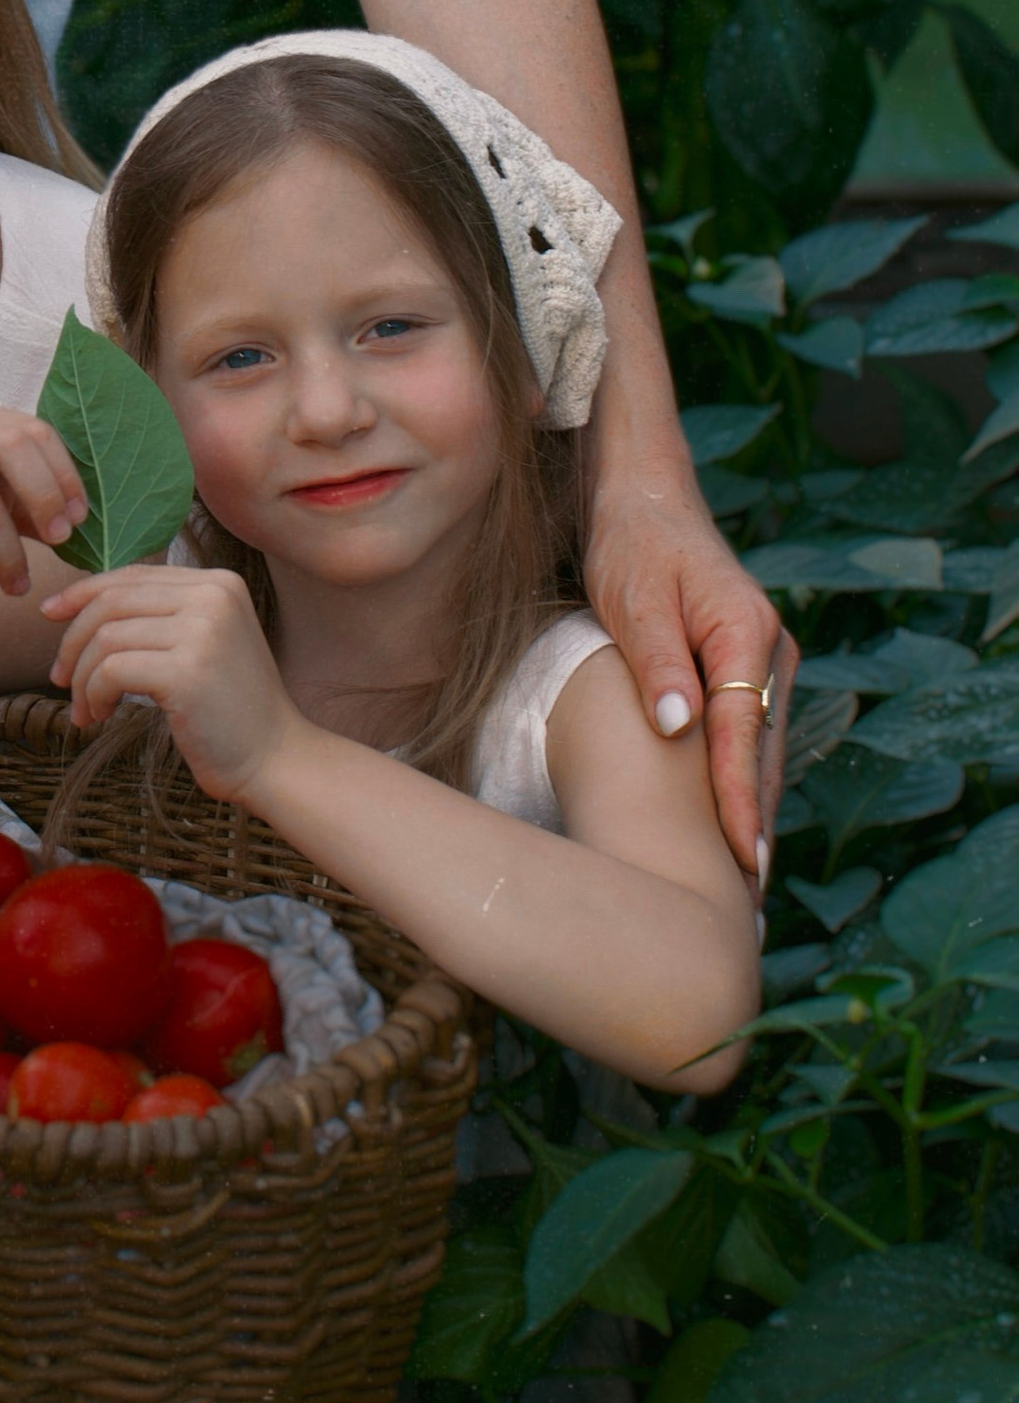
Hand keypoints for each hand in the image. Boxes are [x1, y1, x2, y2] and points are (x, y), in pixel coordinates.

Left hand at [41, 562, 295, 802]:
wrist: (275, 759)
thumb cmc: (228, 710)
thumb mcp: (200, 644)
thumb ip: (158, 616)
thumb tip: (79, 603)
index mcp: (217, 583)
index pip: (131, 575)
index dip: (82, 592)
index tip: (50, 615)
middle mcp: (213, 596)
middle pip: (111, 601)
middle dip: (73, 639)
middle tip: (60, 678)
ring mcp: (202, 630)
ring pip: (105, 637)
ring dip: (83, 677)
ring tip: (86, 708)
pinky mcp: (187, 670)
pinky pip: (112, 669)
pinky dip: (94, 694)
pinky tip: (100, 715)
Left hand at [582, 463, 794, 887]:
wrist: (645, 498)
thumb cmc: (632, 543)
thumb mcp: (634, 595)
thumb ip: (657, 661)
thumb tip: (679, 728)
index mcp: (745, 634)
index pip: (744, 734)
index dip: (739, 801)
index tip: (742, 859)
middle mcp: (768, 652)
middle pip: (763, 754)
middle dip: (754, 827)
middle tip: (744, 905)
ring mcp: (762, 662)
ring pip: (761, 751)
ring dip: (751, 814)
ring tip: (740, 889)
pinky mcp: (744, 669)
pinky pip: (748, 737)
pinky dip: (740, 784)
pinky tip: (729, 829)